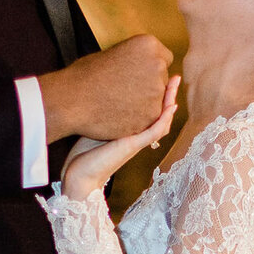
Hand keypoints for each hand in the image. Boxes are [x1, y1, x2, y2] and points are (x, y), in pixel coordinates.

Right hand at [41, 36, 172, 145]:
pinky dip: (140, 118)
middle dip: (149, 85)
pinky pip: (151, 117)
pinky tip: (121, 114)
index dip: (149, 68)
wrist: (72, 100)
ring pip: (158, 99)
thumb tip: (145, 66)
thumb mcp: (113, 53)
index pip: (164, 58)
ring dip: (145, 102)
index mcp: (148, 45)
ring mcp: (157, 91)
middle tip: (125, 90)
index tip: (135, 74)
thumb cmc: (85, 76)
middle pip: (163, 79)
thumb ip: (135, 59)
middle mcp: (157, 65)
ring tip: (119, 103)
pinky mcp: (152, 114)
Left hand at [61, 78, 179, 201]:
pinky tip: (170, 106)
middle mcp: (136, 136)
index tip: (157, 77)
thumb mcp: (95, 127)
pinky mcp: (133, 146)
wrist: (79, 176)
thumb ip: (103, 114)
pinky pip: (154, 132)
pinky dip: (163, 119)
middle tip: (174, 76)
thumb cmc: (83, 155)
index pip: (148, 112)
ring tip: (174, 85)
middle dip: (167, 94)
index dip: (155, 96)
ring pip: (161, 121)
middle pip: (159, 114)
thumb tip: (101, 92)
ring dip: (170, 102)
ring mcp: (136, 141)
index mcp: (129, 131)